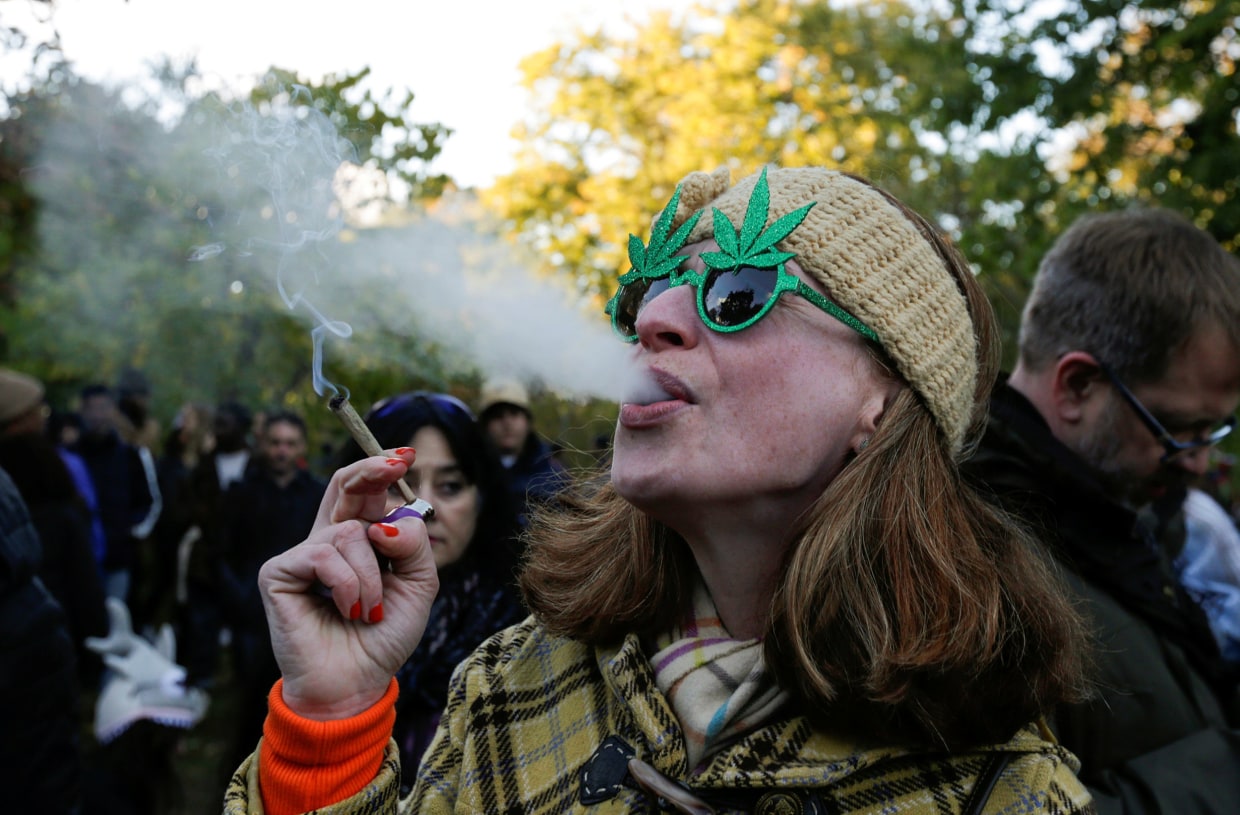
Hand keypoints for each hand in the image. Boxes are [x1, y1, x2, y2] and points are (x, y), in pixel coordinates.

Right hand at [258, 448, 438, 719]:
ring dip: (372, 575)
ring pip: (348, 533)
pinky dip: (348, 584)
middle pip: (343, 487)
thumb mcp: (419, 584)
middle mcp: (328, 540)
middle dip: (370, 471)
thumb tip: (385, 520)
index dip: (381, 470)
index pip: (364, 493)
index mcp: (360, 540)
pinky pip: (324, 555)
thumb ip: (414, 544)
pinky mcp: (279, 572)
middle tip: (394, 463)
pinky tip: (348, 610)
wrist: (356, 684)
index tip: (406, 456)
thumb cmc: (384, 636)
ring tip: (370, 610)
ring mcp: (302, 555)